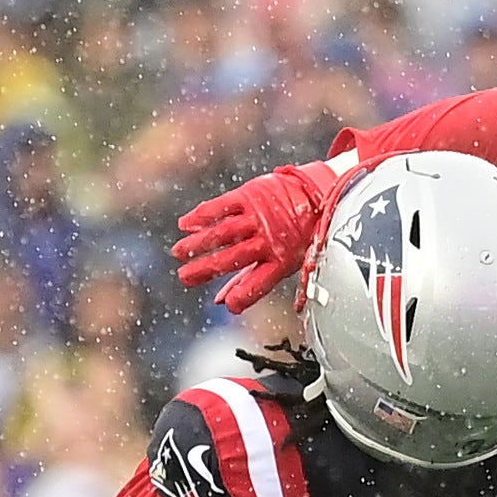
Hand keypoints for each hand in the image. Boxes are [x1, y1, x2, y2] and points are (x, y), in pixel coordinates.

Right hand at [171, 159, 345, 310]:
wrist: (318, 191)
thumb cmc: (298, 233)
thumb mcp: (282, 261)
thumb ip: (250, 281)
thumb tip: (225, 305)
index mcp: (281, 260)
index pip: (259, 283)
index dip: (243, 295)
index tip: (226, 305)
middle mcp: (269, 239)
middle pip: (232, 258)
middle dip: (206, 269)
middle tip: (184, 277)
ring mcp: (258, 216)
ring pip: (223, 233)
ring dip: (198, 243)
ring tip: (178, 252)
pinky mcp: (250, 195)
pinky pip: (222, 206)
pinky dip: (202, 215)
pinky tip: (185, 224)